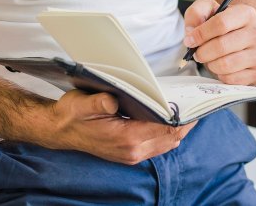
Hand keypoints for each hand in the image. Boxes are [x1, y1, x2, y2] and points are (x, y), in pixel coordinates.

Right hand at [45, 89, 195, 163]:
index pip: (165, 129)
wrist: (60, 130)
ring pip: (167, 144)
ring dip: (178, 129)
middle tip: (195, 102)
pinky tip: (169, 117)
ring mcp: (132, 155)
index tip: (193, 103)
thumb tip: (113, 101)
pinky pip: (158, 145)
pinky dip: (167, 133)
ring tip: (186, 108)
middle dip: (186, 122)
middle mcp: (132, 151)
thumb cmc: (72, 114)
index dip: (182, 117)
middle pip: (171, 139)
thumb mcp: (82, 103)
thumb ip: (98, 103)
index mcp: (125, 138)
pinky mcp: (130, 153)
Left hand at [182, 0, 255, 85]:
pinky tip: (222, 67)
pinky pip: (231, 79)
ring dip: (211, 64)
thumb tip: (191, 32)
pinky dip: (221, 75)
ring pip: (226, 65)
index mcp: (247, 14)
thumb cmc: (224, 25)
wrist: (243, 38)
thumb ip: (196, 13)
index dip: (200, 34)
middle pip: (221, 46)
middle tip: (198, 52)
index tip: (190, 40)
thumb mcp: (208, 10)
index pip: (221, 24)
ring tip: (210, 59)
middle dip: (202, 52)